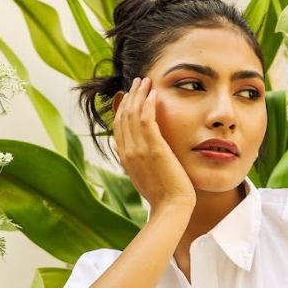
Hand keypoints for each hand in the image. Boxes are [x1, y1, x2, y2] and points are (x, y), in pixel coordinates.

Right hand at [112, 77, 195, 213]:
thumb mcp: (139, 176)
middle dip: (130, 95)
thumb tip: (117, 147)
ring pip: (133, 113)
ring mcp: (138, 149)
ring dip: (139, 94)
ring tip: (145, 81)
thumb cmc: (161, 195)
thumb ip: (129, 160)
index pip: (118, 125)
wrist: (171, 207)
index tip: (130, 95)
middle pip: (122, 115)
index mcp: (124, 157)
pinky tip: (154, 92)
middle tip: (138, 81)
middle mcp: (127, 151)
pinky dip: (148, 103)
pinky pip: (146, 119)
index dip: (122, 107)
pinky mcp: (154, 148)